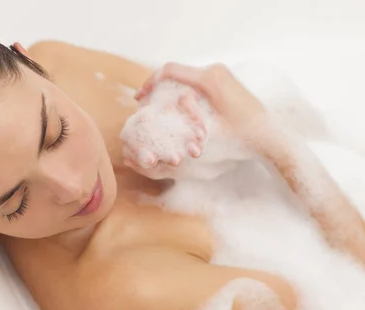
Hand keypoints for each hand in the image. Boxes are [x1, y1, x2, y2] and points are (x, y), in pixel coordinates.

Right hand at [135, 63, 268, 139]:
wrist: (270, 136)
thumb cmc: (241, 136)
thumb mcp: (206, 129)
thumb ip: (181, 115)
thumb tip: (156, 112)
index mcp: (209, 79)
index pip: (171, 70)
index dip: (151, 82)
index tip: (140, 96)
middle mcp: (214, 72)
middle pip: (177, 72)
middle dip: (158, 87)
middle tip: (143, 102)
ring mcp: (220, 75)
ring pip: (186, 78)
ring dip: (170, 91)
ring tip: (156, 107)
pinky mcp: (224, 82)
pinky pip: (197, 83)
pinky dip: (182, 93)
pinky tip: (175, 108)